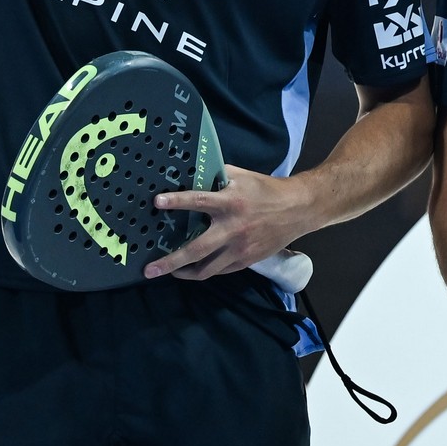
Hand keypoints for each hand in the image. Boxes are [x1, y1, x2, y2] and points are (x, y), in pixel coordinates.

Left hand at [150, 166, 322, 280]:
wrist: (298, 209)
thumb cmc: (266, 190)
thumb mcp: (242, 177)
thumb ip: (217, 177)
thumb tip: (192, 172)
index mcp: (231, 203)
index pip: (199, 201)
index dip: (177, 202)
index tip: (157, 202)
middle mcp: (233, 228)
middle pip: (196, 250)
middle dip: (170, 262)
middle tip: (149, 270)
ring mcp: (239, 248)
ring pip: (206, 269)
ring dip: (183, 273)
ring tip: (169, 272)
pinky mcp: (246, 261)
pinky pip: (219, 270)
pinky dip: (205, 270)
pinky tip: (194, 268)